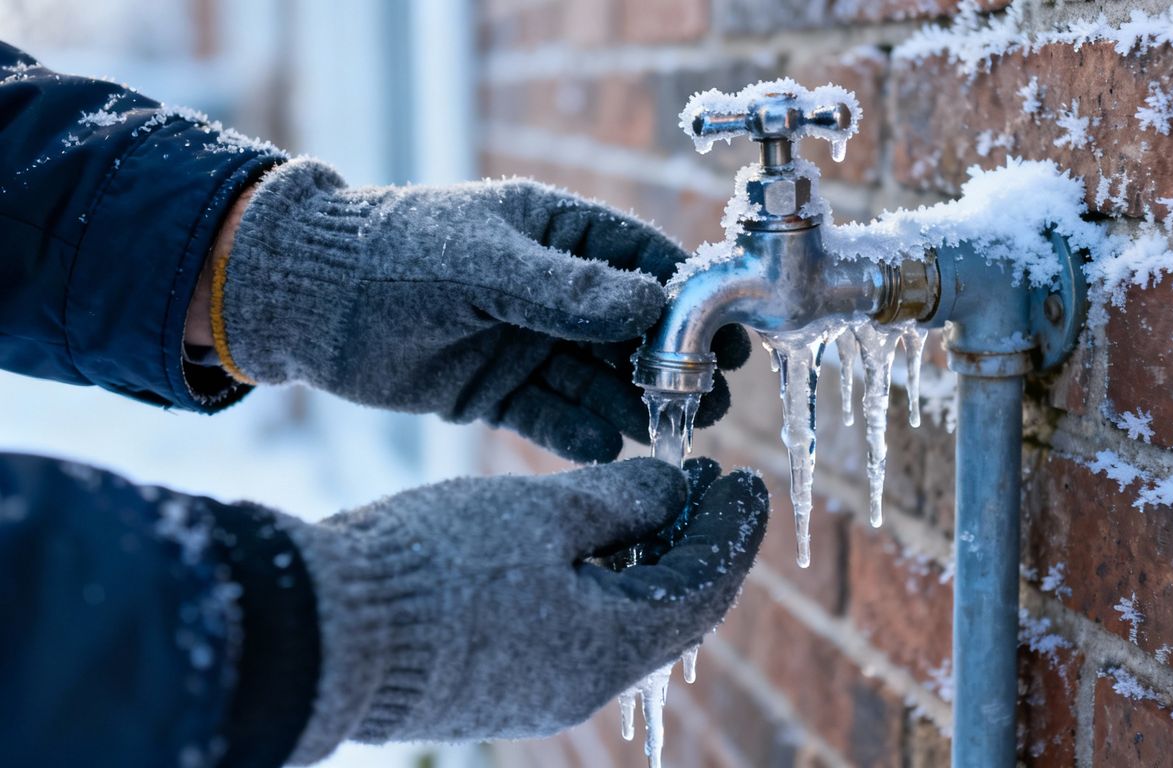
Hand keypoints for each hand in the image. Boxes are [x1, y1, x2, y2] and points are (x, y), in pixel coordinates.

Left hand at [213, 159, 748, 461]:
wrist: (311, 302)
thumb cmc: (398, 255)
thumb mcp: (487, 264)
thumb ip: (567, 289)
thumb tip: (651, 304)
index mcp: (558, 234)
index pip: (644, 263)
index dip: (691, 300)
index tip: (730, 337)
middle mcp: (553, 292)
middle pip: (632, 331)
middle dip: (672, 365)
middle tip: (711, 399)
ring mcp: (527, 344)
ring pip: (598, 380)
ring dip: (634, 404)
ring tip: (667, 431)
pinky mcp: (498, 393)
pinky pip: (553, 417)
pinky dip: (579, 433)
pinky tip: (604, 447)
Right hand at [277, 457, 767, 762]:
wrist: (319, 632)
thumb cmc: (434, 566)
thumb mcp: (540, 513)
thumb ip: (620, 500)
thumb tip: (673, 488)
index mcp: (610, 648)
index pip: (704, 589)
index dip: (731, 532)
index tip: (745, 482)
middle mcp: (582, 683)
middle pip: (664, 610)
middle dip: (689, 541)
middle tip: (702, 481)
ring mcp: (534, 690)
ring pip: (615, 620)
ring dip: (639, 559)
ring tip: (644, 499)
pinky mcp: (491, 683)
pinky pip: (569, 630)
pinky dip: (593, 582)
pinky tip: (579, 539)